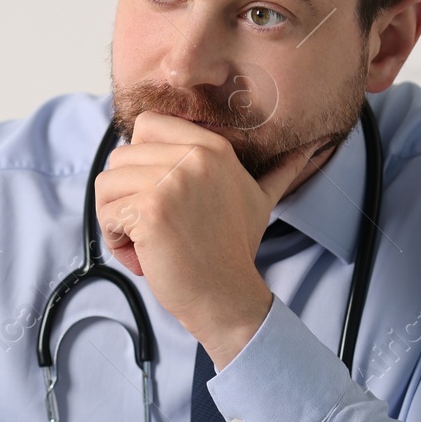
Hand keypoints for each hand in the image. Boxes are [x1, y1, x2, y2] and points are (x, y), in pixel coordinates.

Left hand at [94, 112, 317, 367]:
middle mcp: (193, 157)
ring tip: (144, 242)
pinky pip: (106, 213)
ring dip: (114, 219)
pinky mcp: (150, 210)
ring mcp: (171, 181)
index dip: (140, 162)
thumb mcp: (260, 200)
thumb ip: (278, 172)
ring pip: (106, 184)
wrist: (227, 296)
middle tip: (150, 228)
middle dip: (123, 196)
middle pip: (120, 157)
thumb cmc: (234, 251)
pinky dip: (114, 240)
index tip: (157, 196)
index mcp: (212, 147)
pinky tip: (142, 256)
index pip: (146, 126)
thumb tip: (314, 148)